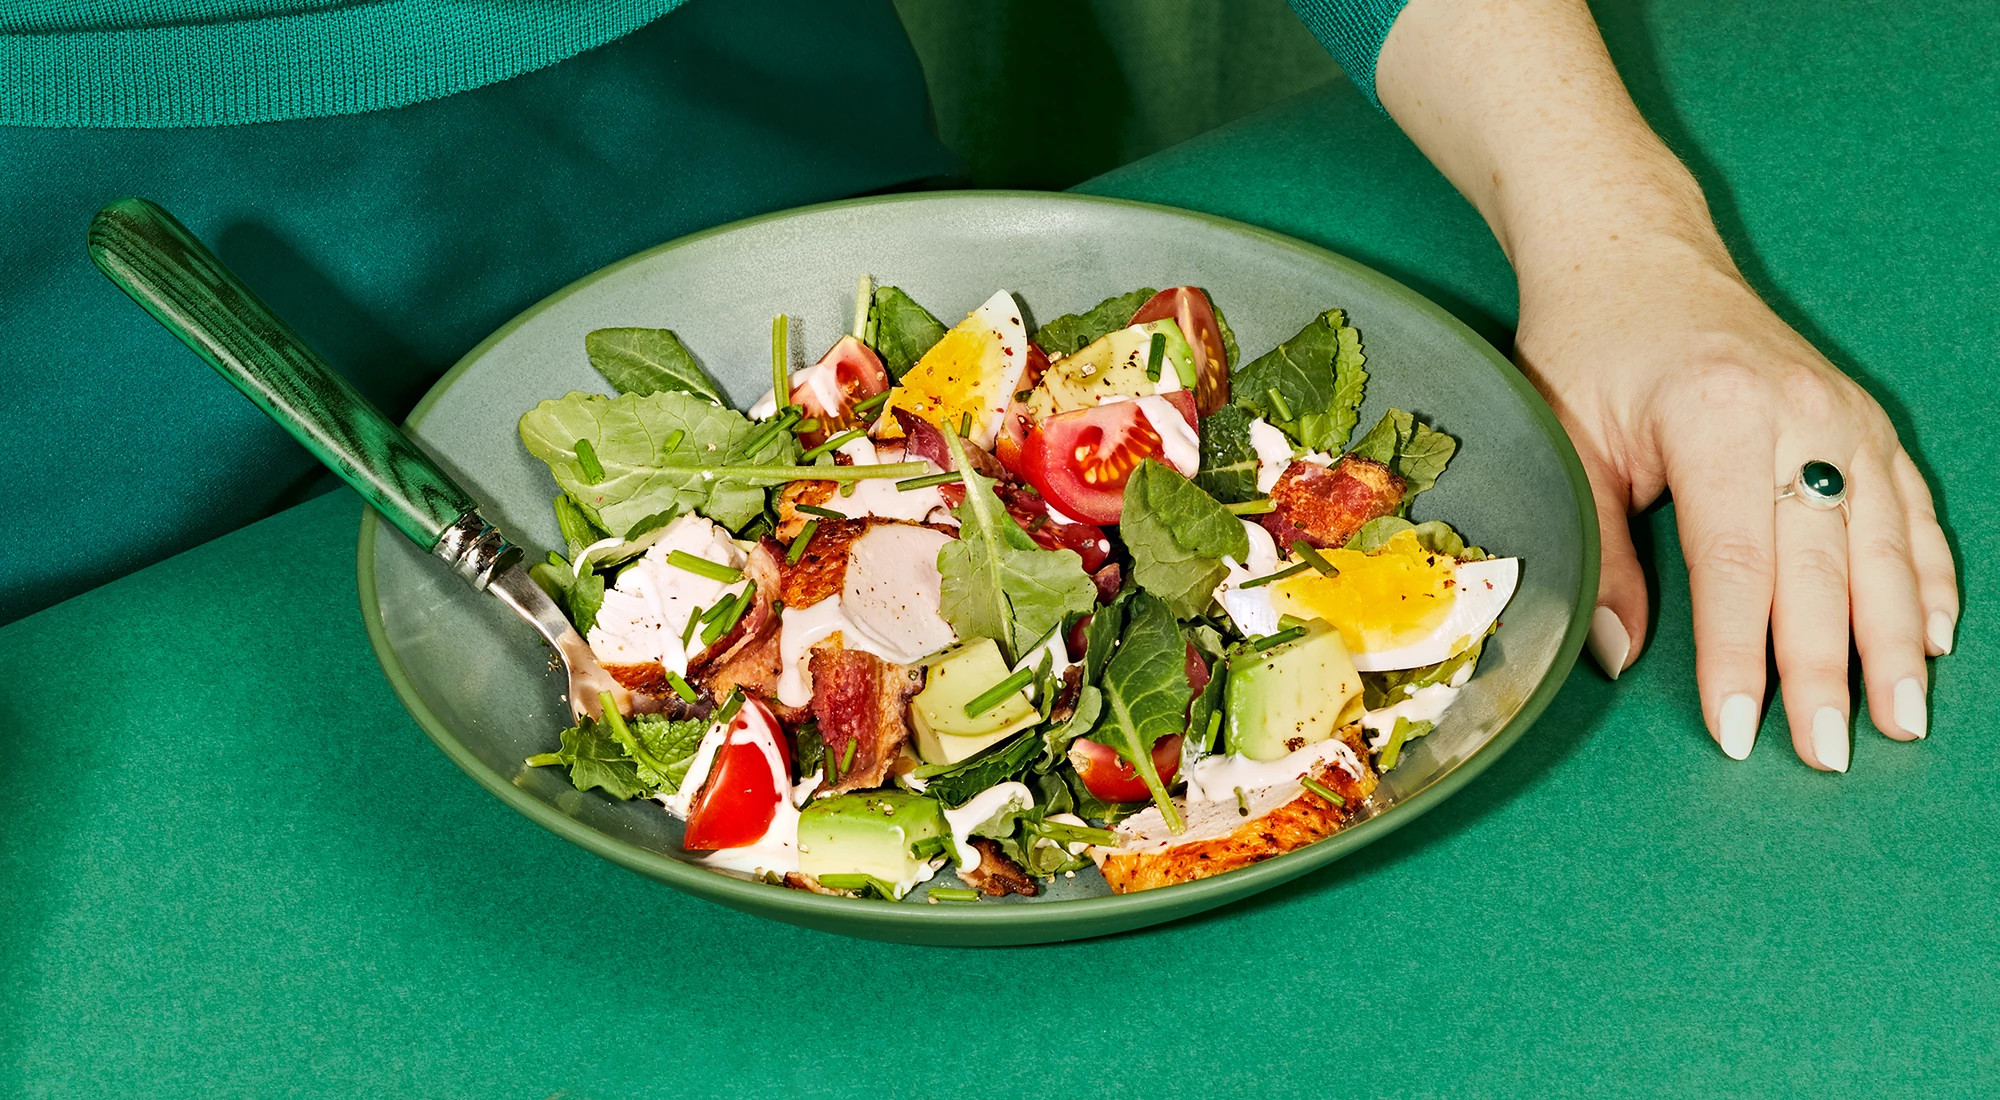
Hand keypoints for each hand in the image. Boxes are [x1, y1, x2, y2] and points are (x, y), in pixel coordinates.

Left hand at [1515, 233, 1957, 767]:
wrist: (1635, 255)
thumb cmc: (1588, 345)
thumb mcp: (1565, 440)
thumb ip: (1596, 548)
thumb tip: (1619, 653)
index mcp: (1718, 414)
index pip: (1738, 564)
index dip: (1741, 656)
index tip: (1738, 731)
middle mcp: (1800, 413)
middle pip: (1823, 566)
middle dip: (1829, 670)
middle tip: (1833, 754)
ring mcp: (1843, 414)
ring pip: (1883, 545)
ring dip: (1896, 640)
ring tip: (1902, 720)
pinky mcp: (1862, 419)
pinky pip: (1909, 509)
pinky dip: (1925, 576)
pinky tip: (1934, 636)